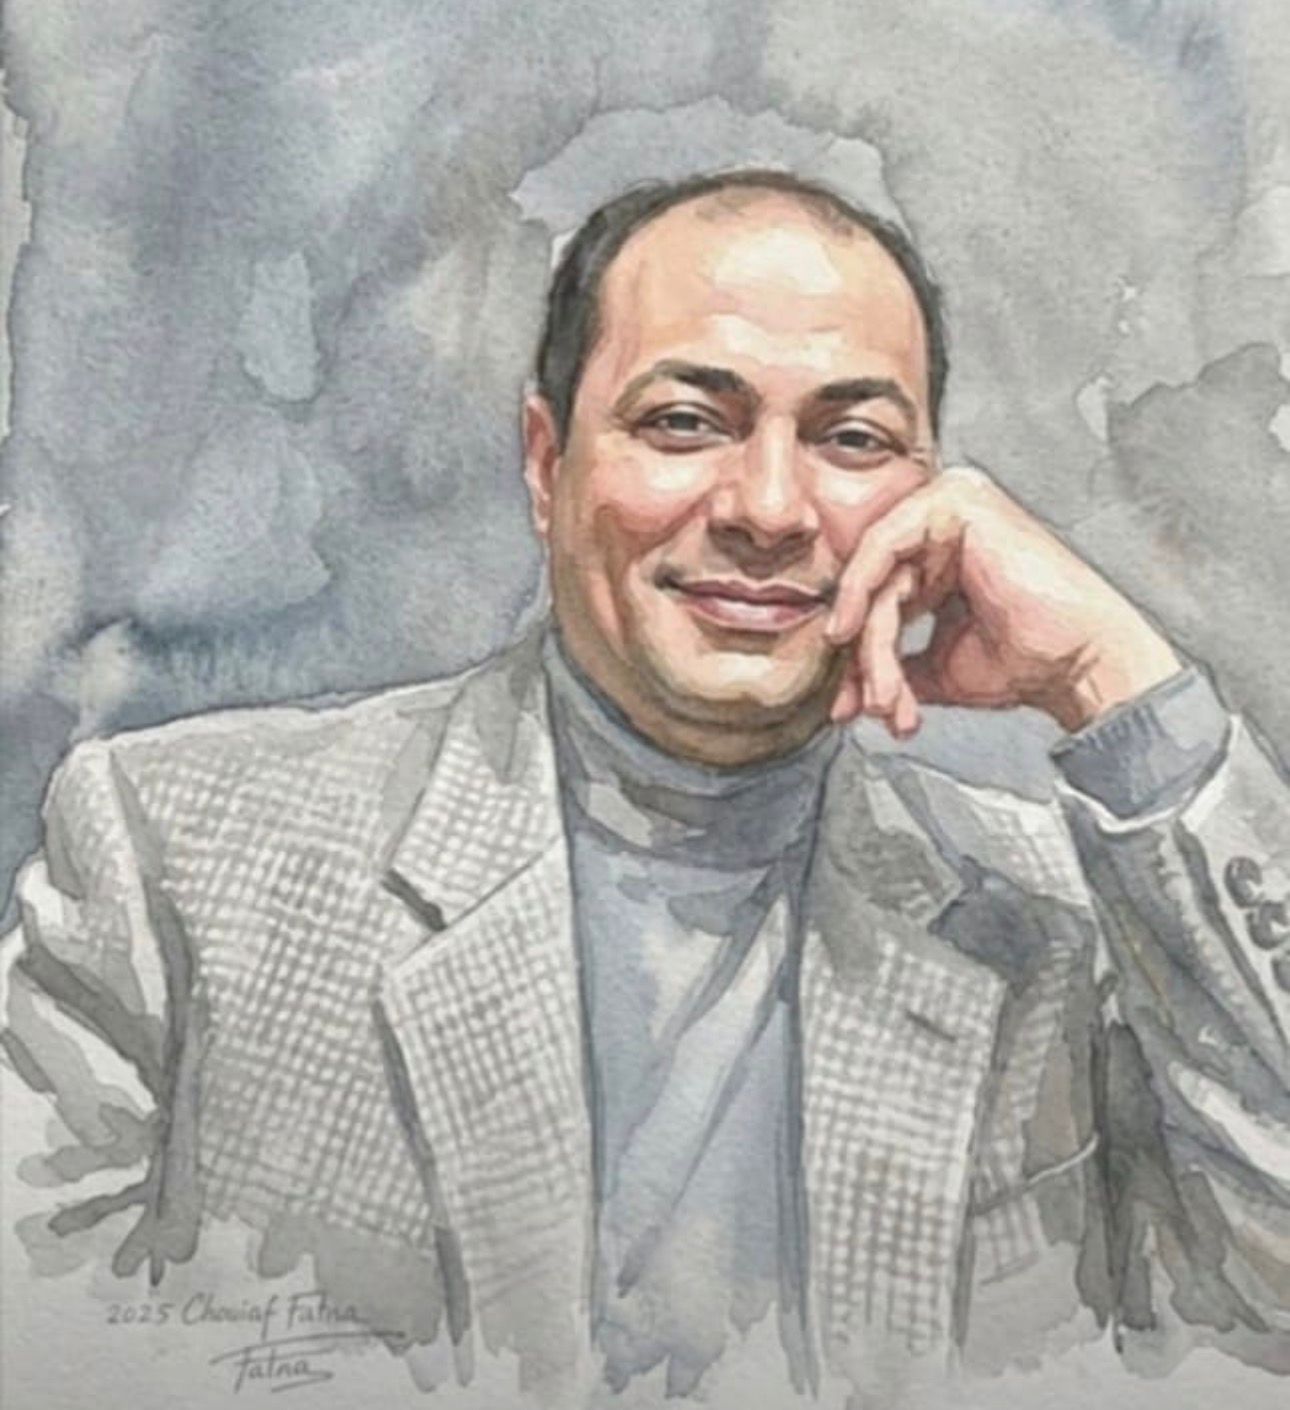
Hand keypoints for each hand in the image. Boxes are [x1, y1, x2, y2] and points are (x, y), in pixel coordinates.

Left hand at [825, 466, 1180, 735]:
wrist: (1079, 665)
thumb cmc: (1024, 662)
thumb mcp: (934, 667)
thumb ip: (886, 663)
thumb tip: (839, 693)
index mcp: (941, 548)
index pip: (877, 594)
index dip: (856, 653)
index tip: (845, 705)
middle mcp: (943, 517)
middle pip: (874, 587)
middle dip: (863, 657)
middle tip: (865, 707)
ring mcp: (951, 501)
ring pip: (878, 577)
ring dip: (873, 645)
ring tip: (886, 696)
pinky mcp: (955, 501)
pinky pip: (883, 546)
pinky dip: (862, 594)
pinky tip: (853, 633)